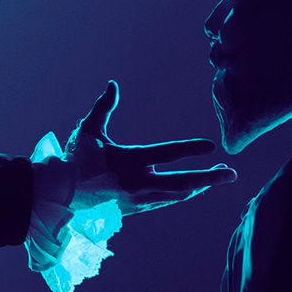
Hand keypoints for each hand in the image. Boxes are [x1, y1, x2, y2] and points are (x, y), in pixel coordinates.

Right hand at [65, 80, 236, 214]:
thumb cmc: (75, 159)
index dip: (190, 149)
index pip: (167, 153)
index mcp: (128, 160)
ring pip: (178, 194)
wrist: (60, 195)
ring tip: (217, 177)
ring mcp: (139, 198)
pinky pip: (166, 200)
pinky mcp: (136, 208)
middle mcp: (138, 181)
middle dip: (210, 178)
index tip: (211, 146)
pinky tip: (193, 187)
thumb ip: (104, 107)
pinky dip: (183, 193)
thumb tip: (113, 83)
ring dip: (200, 185)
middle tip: (231, 173)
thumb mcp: (88, 130)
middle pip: (183, 182)